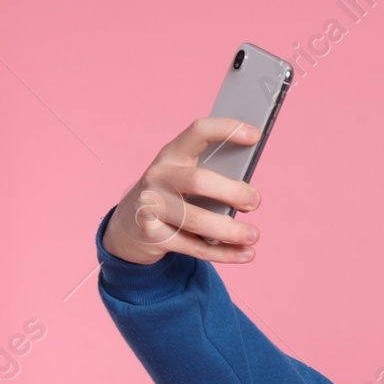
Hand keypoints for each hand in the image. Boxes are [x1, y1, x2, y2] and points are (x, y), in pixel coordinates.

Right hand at [103, 117, 263, 265]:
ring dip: (231, 230)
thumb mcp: (185, 178)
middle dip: (232, 191)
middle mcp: (157, 177)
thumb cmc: (172, 196)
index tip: (255, 134)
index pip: (197, 133)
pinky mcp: (153, 236)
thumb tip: (251, 195)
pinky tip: (247, 253)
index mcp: (171, 155)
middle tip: (255, 202)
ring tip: (254, 234)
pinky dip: (226, 253)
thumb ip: (213, 179)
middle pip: (199, 180)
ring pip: (196, 219)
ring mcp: (151, 207)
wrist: (128, 226)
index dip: (226, 129)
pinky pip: (195, 247)